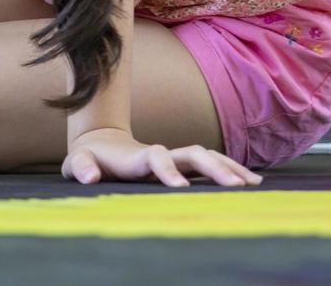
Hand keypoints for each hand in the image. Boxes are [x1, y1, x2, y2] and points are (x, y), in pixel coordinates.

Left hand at [62, 127, 261, 187]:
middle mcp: (159, 154)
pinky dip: (229, 169)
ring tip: (253, 185)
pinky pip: (209, 164)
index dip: (167, 169)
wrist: (100, 143)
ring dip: (228, 167)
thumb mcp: (77, 162)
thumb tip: (91, 177)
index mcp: (136, 157)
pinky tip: (251, 181)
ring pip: (205, 156)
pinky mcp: (180, 164)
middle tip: (236, 187)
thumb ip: (81, 167)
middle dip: (214, 168)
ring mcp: (172, 158)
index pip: (156, 158)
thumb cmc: (89, 157)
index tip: (180, 186)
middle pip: (192, 153)